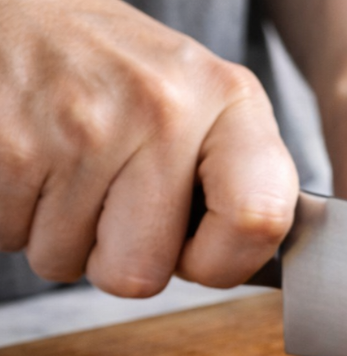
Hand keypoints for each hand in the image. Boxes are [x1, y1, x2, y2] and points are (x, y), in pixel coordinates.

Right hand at [0, 0, 297, 296]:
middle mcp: (162, 109)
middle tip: (115, 204)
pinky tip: (35, 165)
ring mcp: (82, 128)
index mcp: (228, 99)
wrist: (22, 11)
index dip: (225, 263)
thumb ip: (237, 181)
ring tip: (68, 171)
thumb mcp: (203, 103)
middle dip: (120, 259)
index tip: (201, 255)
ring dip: (62, 236)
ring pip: (65, 264)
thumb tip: (244, 263)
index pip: (259, 219)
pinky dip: (16, 217)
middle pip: (143, 275)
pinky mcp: (12, 146)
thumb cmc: (121, 73)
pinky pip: (12, 238)